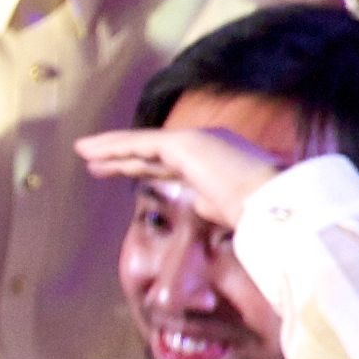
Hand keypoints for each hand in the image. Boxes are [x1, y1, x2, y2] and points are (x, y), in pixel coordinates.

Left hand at [76, 117, 291, 233]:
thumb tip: (204, 207)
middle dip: (123, 157)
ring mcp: (197, 141)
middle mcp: (208, 145)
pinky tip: (91, 152)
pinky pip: (140, 144)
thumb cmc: (262, 216)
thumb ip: (213, 206)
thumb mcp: (232, 212)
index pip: (172, 165)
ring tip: (83, 151)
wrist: (274, 206)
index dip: (144, 168)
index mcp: (218, 163)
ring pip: (142, 145)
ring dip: (110, 148)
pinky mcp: (184, 144)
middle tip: (95, 161)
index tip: (123, 173)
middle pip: (153, 153)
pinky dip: (114, 147)